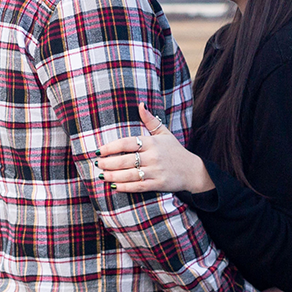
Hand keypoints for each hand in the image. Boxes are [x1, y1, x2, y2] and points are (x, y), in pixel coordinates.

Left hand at [95, 104, 213, 193]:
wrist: (193, 171)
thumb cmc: (175, 151)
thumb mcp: (164, 133)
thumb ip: (150, 120)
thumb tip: (141, 104)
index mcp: (152, 142)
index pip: (127, 143)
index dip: (111, 147)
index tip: (99, 151)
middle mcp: (153, 156)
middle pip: (126, 159)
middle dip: (109, 162)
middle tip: (97, 164)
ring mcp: (156, 171)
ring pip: (130, 174)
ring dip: (113, 175)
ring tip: (101, 175)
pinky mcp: (159, 184)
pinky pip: (139, 186)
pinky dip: (126, 187)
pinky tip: (114, 187)